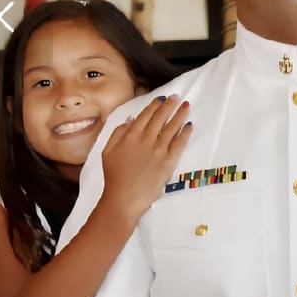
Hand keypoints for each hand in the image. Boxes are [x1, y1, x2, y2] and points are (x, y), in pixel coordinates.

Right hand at [100, 94, 192, 223]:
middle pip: (160, 118)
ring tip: (186, 106)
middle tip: (177, 98)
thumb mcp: (107, 151)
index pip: (145, 115)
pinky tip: (189, 125)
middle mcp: (146, 139)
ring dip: (180, 115)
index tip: (162, 98)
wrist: (123, 198)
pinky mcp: (169, 161)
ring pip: (172, 127)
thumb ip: (117, 133)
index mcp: (130, 136)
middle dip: (170, 105)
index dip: (155, 105)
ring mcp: (159, 150)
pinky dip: (185, 132)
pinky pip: (179, 143)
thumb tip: (130, 120)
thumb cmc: (114, 176)